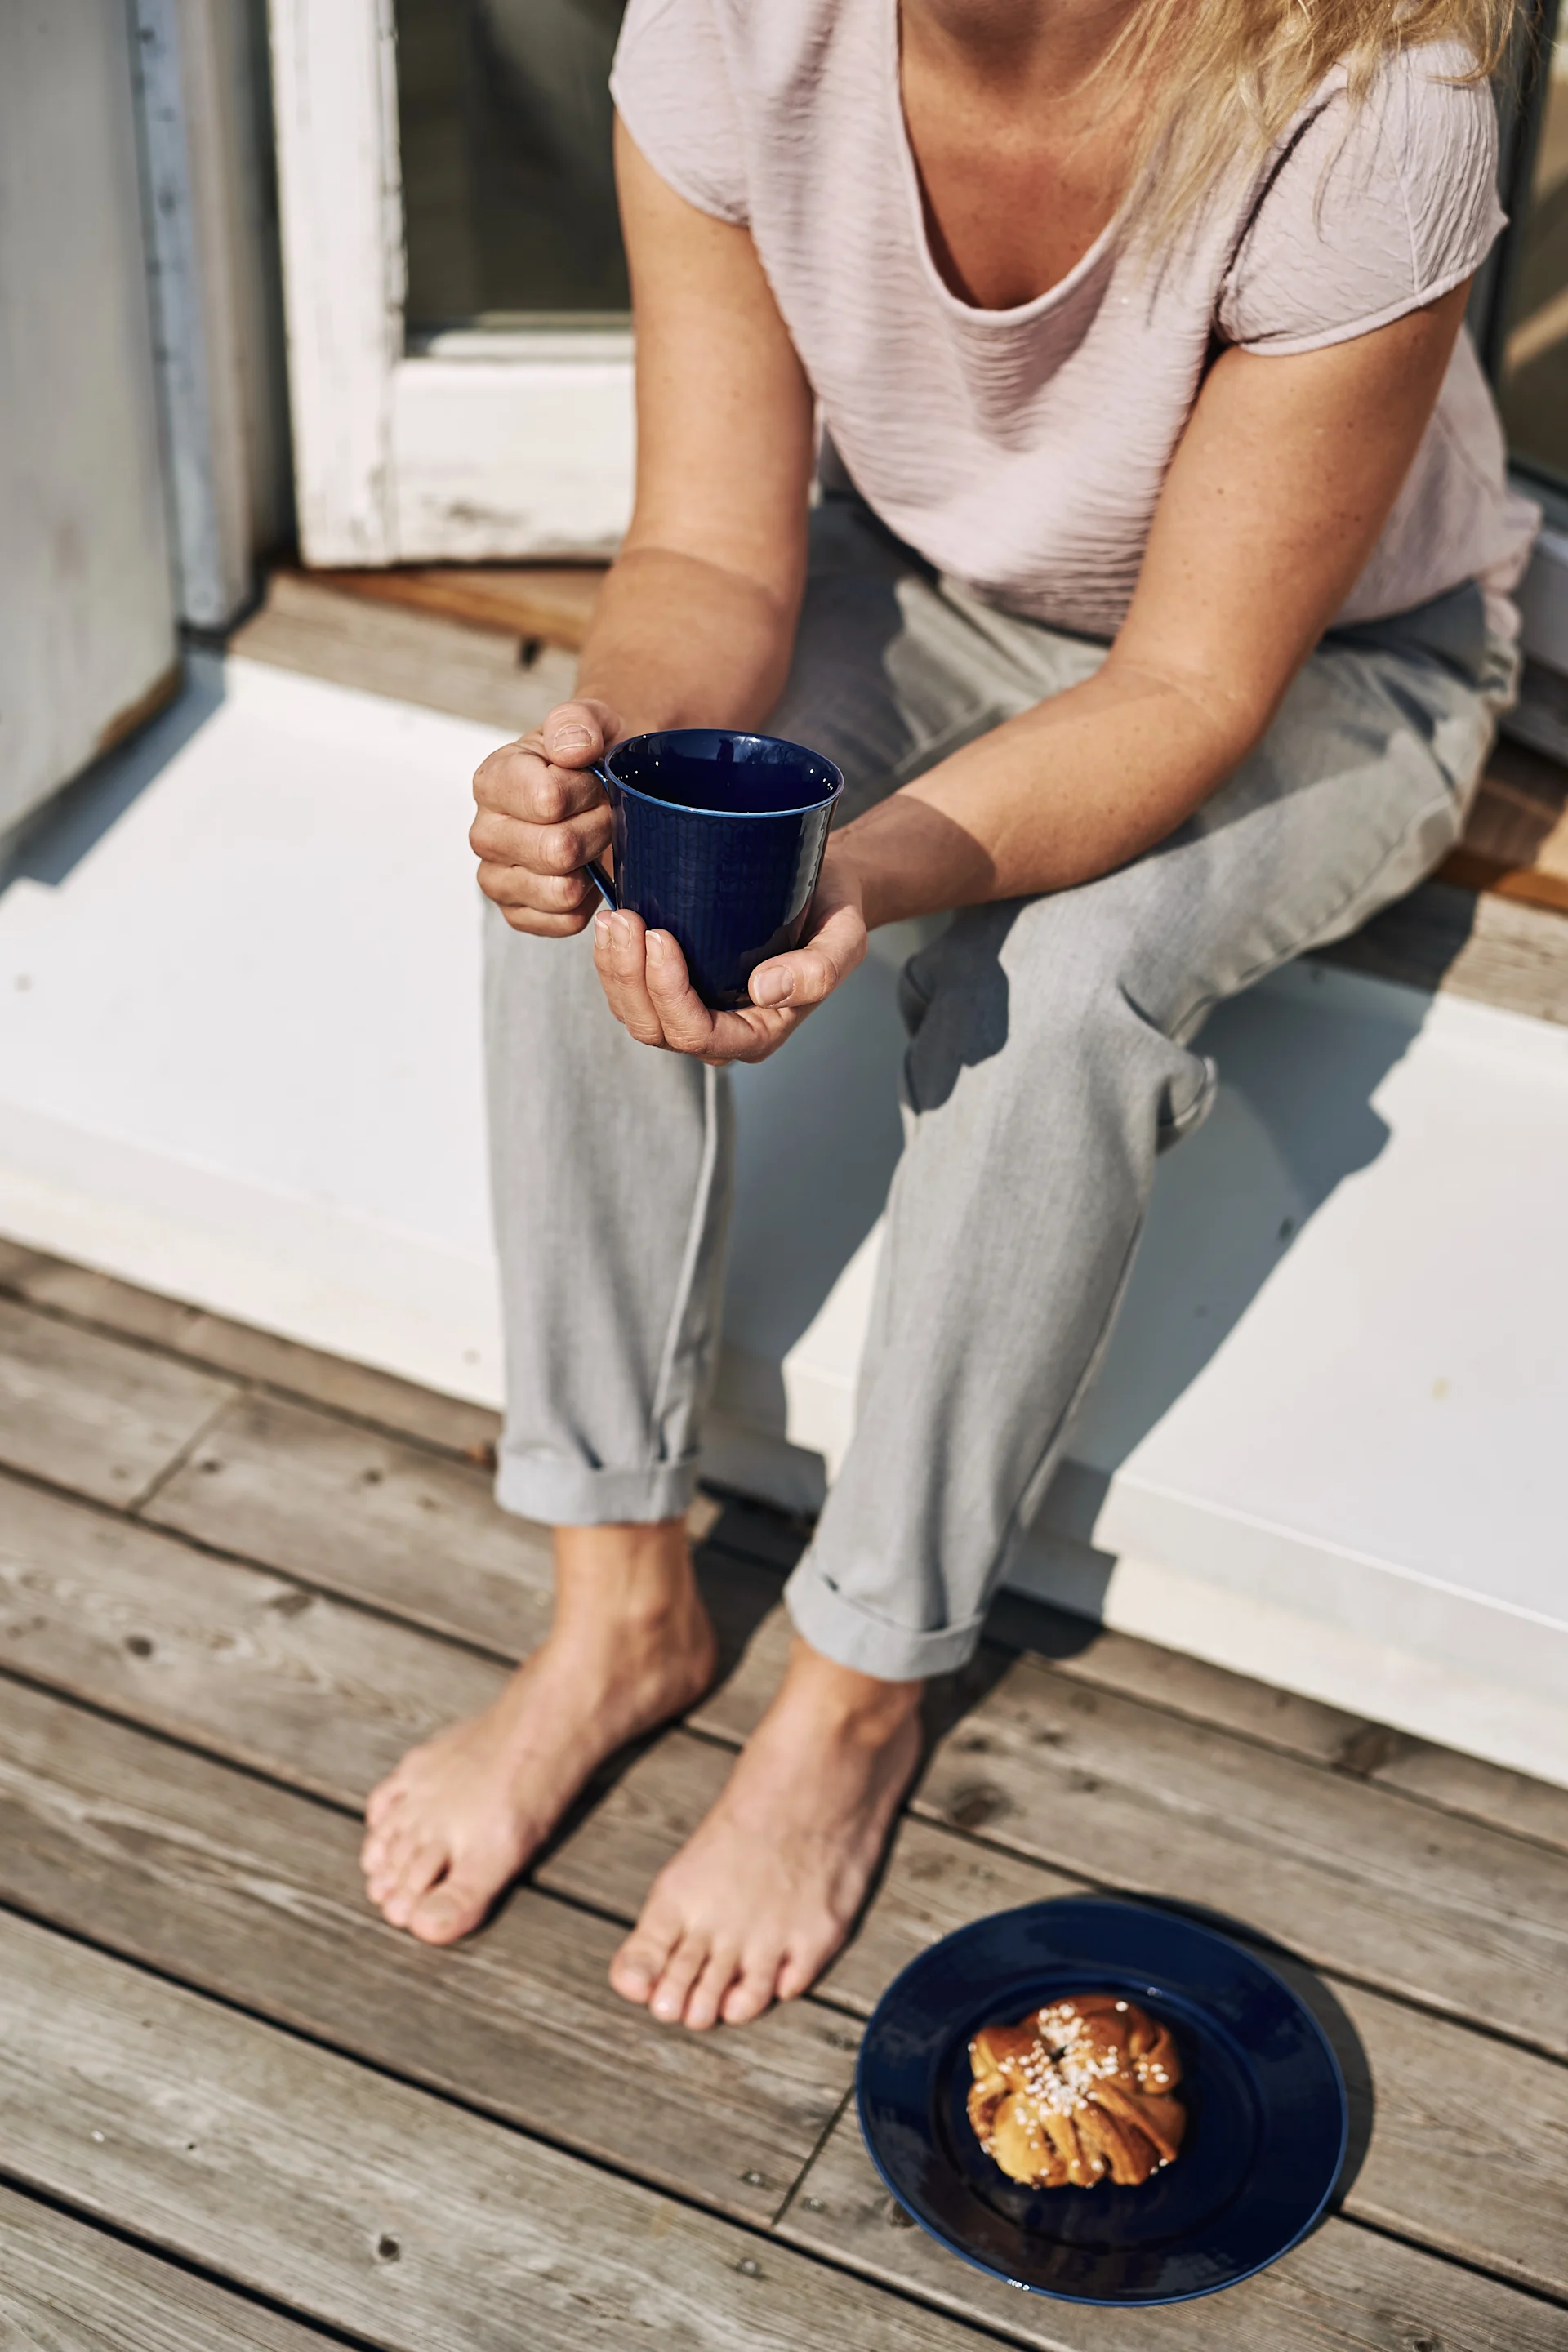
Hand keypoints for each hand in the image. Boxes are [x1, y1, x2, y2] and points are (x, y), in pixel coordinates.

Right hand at [470, 699, 623, 933]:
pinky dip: (590, 901)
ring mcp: (497, 877)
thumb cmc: (591, 758)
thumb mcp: (592, 722)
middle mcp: (485, 833)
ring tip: (595, 841)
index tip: (594, 781)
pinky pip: (566, 920)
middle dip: (596, 831)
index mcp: (492, 781)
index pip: (548, 800)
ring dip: (594, 866)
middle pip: (557, 850)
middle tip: (603, 813)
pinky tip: (587, 872)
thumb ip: (579, 722)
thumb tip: (572, 750)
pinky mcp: (518, 913)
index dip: (587, 792)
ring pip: (562, 891)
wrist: (603, 785)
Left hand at [593, 839, 868, 1064]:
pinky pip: (628, 990)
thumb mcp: (844, 939)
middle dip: (630, 977)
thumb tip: (764, 989)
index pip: (697, 1033)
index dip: (670, 992)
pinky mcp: (671, 986)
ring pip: (633, 1013)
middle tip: (626, 919)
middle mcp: (717, 1032)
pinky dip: (612, 961)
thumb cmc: (831, 915)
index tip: (660, 935)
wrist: (822, 892)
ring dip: (613, 969)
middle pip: (654, 1028)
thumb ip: (819, 971)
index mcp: (755, 1033)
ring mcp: (691, 1011)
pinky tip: (611, 922)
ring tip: (613, 918)